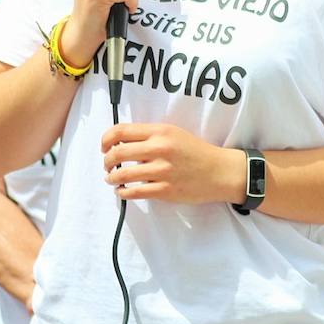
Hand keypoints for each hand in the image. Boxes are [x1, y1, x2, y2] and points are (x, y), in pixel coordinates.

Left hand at [101, 123, 240, 204]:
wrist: (219, 171)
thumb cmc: (195, 151)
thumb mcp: (174, 133)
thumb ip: (150, 136)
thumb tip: (121, 143)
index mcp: (161, 131)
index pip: (121, 131)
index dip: (106, 139)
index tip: (104, 146)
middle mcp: (160, 149)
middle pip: (118, 153)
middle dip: (107, 160)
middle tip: (107, 165)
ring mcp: (162, 171)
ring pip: (123, 174)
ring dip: (112, 177)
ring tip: (112, 178)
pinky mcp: (165, 190)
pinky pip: (134, 192)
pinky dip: (123, 192)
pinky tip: (122, 191)